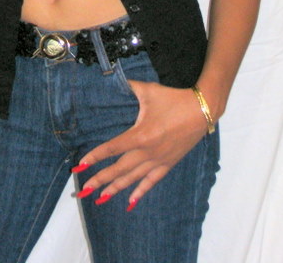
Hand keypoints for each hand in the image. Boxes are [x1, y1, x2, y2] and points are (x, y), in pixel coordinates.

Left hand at [75, 81, 208, 208]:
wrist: (202, 109)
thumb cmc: (174, 98)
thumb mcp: (149, 91)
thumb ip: (129, 87)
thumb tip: (114, 80)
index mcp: (141, 135)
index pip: (113, 148)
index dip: (95, 157)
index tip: (81, 164)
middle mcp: (148, 152)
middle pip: (119, 169)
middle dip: (100, 180)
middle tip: (84, 190)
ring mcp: (158, 160)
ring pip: (133, 178)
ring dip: (115, 189)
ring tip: (100, 199)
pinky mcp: (168, 163)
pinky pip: (151, 181)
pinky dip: (140, 192)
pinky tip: (130, 202)